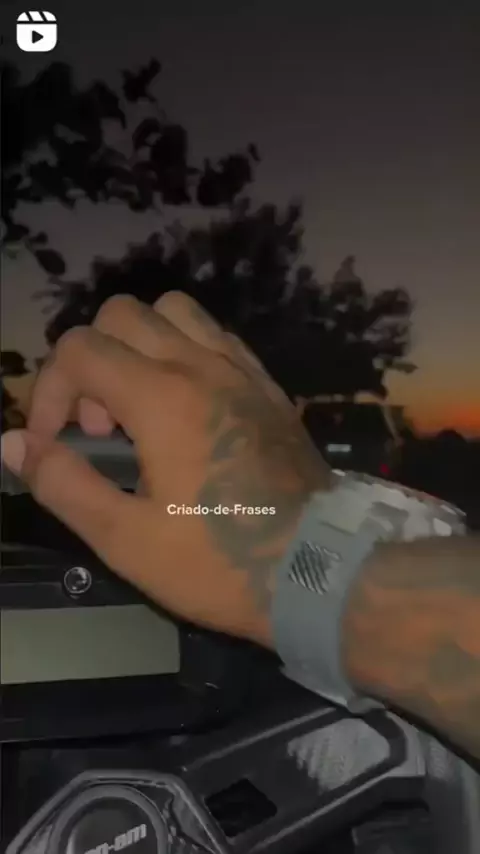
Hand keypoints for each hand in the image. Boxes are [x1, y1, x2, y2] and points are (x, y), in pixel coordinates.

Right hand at [1, 293, 330, 643]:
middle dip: (89, 362)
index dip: (47, 393)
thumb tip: (12, 443)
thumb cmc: (220, 564)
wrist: (323, 571)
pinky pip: (217, 337)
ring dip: (139, 344)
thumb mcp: (127, 540)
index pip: (79, 350)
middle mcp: (202, 366)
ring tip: (138, 406)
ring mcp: (243, 371)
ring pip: (175, 312)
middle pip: (121, 314)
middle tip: (97, 428)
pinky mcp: (269, 387)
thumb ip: (63, 483)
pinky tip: (186, 406)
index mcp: (162, 398)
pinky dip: (185, 351)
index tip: (52, 445)